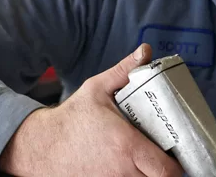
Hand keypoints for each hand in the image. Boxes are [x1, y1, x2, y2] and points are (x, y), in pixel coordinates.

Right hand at [0, 44, 181, 176]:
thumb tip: (145, 51)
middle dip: (162, 170)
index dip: (175, 166)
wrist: (39, 146)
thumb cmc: (70, 120)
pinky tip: (123, 166)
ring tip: (141, 160)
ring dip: (145, 174)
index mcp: (127, 145)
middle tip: (160, 157)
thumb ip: (124, 72)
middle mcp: (121, 170)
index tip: (174, 156)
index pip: (167, 170)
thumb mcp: (96, 90)